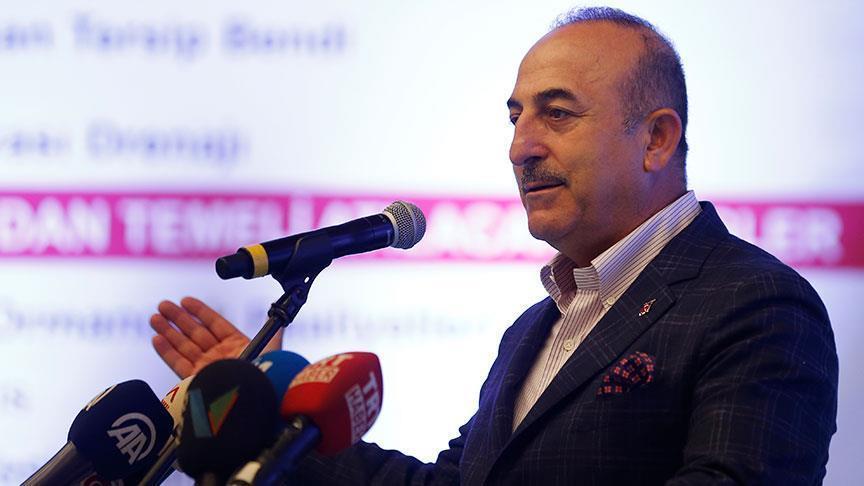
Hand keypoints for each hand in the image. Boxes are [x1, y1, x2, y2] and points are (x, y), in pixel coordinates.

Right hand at [150, 296, 280, 377]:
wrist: (253, 400)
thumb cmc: (265, 375)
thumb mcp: (272, 349)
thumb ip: (273, 333)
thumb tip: (281, 318)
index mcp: (238, 346)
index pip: (215, 324)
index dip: (200, 312)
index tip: (185, 300)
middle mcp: (220, 356)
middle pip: (196, 332)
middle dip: (179, 318)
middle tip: (163, 304)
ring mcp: (207, 368)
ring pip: (184, 346)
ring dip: (168, 331)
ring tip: (154, 317)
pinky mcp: (196, 382)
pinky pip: (177, 364)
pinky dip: (166, 351)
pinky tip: (156, 338)